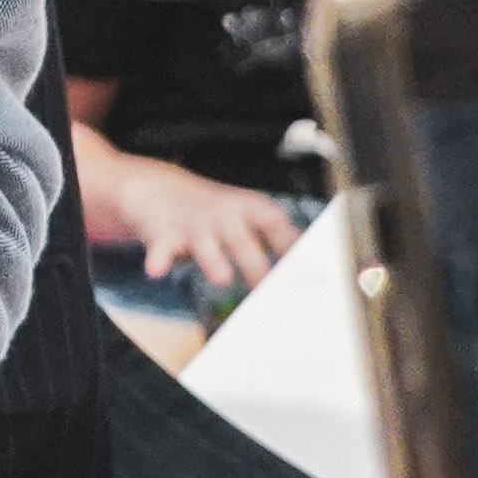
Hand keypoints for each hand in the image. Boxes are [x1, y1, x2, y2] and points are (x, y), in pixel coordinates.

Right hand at [77, 129, 293, 290]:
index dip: (294, 250)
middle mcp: (224, 215)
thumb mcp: (249, 215)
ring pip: (205, 246)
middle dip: (257, 268)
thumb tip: (319, 274)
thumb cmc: (216, 212)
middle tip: (272, 290)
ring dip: (213, 261)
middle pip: (243, 243)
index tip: (312, 275)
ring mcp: (194, 225)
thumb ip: (279, 241)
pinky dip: (159, 260)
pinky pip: (162, 249)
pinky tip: (158, 271)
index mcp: (251, 209)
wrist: (157, 187)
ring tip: (222, 278)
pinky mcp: (164, 234)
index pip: (279, 227)